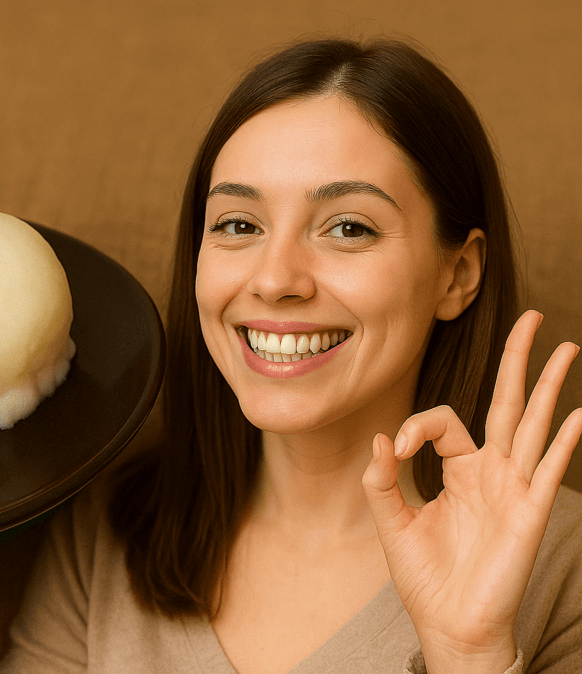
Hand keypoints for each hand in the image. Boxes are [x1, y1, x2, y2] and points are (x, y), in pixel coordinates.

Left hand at [362, 310, 581, 672]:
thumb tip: (381, 438)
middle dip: (518, 361)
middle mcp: (492, 472)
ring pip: (533, 425)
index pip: (446, 420)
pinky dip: (562, 442)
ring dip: (549, 387)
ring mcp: (514, 489)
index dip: (416, 426)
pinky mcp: (528, 513)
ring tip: (567, 347)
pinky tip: (576, 414)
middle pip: (506, 404)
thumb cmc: (425, 576)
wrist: (449, 623)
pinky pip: (548, 470)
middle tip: (531, 318)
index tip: (395, 451)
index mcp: (460, 470)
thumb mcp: (391, 522)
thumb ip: (380, 480)